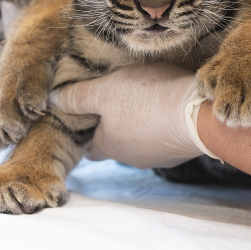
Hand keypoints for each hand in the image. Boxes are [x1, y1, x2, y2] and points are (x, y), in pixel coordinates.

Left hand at [48, 64, 215, 168]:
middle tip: (112, 98)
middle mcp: (131, 157)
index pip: (87, 145)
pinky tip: (166, 103)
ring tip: (141, 95)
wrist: (199, 113)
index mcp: (108, 146)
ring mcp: (158, 155)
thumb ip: (76, 97)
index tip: (83, 113)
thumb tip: (51, 102)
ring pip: (140, 138)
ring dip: (138, 121)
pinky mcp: (180, 147)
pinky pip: (163, 134)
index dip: (83, 129)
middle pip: (114, 141)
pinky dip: (160, 121)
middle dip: (112, 123)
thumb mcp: (103, 91)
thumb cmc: (146, 99)